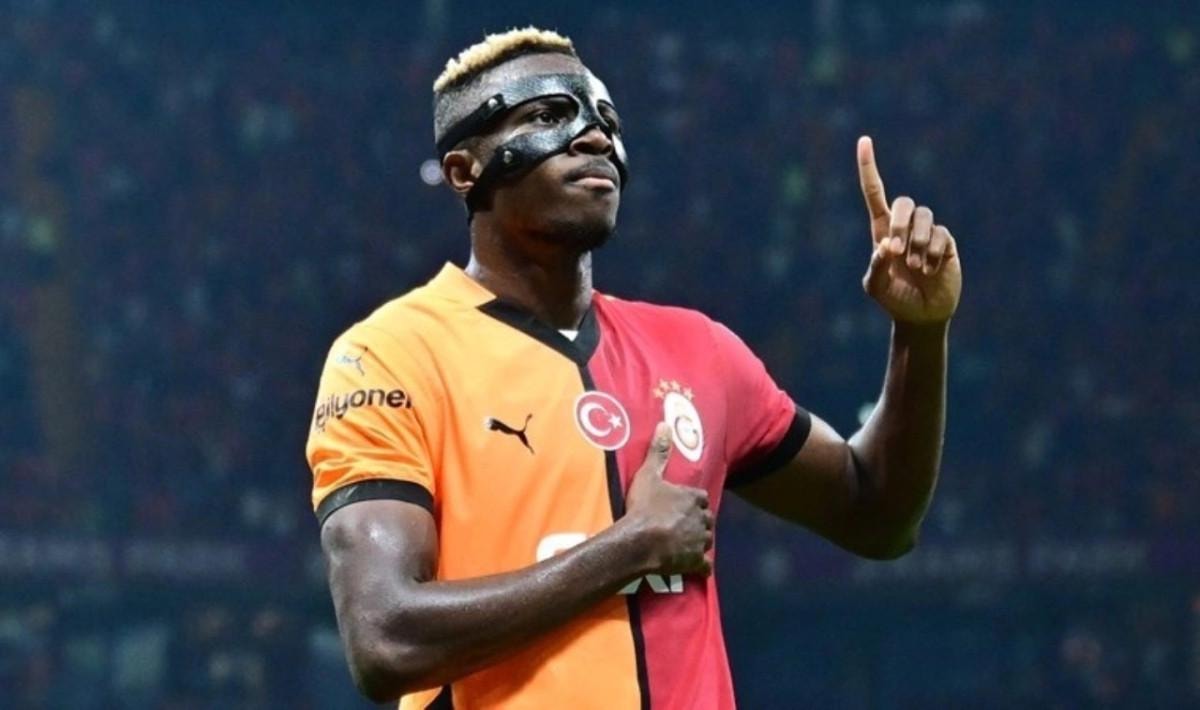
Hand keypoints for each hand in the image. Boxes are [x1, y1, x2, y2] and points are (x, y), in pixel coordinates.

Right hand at [623, 423, 713, 575]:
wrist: (639, 541)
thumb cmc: (643, 507)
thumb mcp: (648, 475)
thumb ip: (658, 451)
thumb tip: (665, 423)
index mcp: (694, 498)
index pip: (702, 499)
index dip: (692, 503)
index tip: (681, 506)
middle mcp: (702, 518)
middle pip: (707, 519)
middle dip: (698, 522)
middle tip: (681, 525)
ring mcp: (700, 541)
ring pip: (707, 541)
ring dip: (699, 542)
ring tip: (684, 544)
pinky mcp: (695, 562)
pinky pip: (704, 566)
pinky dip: (700, 566)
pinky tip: (692, 566)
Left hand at [857, 136, 962, 324]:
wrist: (921, 315)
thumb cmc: (894, 299)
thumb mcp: (875, 286)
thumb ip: (876, 266)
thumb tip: (885, 244)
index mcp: (881, 230)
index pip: (874, 192)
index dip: (869, 167)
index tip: (864, 140)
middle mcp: (905, 226)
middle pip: (903, 203)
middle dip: (899, 225)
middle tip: (895, 251)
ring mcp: (928, 232)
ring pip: (925, 217)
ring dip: (918, 243)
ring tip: (916, 267)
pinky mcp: (947, 242)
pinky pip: (942, 234)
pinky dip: (933, 253)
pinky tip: (930, 271)